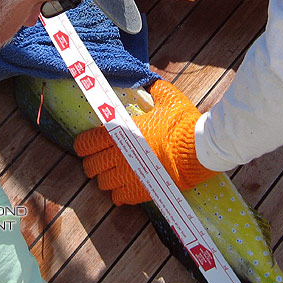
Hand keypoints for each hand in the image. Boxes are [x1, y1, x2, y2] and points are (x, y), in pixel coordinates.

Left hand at [73, 80, 216, 204]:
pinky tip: (126, 188)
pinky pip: (119, 198)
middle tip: (102, 160)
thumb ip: (156, 91)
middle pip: (90, 166)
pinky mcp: (140, 191)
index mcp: (120, 132)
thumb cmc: (183, 123)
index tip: (87, 146)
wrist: (199, 149)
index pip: (86, 143)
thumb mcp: (169, 98)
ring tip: (115, 175)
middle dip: (93, 163)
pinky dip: (119, 194)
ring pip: (102, 183)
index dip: (83, 145)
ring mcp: (128, 175)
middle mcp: (118, 155)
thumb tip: (153, 84)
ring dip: (106, 178)